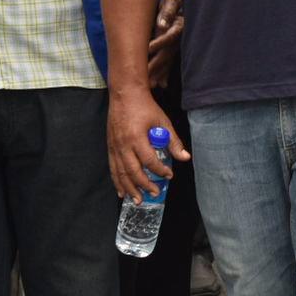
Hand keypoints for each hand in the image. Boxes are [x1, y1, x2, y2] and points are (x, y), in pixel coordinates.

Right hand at [107, 87, 189, 201]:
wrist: (125, 95)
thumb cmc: (145, 107)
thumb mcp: (162, 121)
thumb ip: (173, 141)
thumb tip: (185, 157)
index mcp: (136, 138)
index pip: (149, 160)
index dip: (159, 170)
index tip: (169, 175)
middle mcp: (123, 145)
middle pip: (132, 171)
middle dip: (143, 185)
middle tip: (154, 194)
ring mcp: (114, 147)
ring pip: (120, 173)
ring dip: (129, 188)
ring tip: (137, 200)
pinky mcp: (110, 147)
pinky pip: (113, 168)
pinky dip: (117, 181)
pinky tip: (121, 190)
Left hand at [146, 0, 182, 89]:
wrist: (177, 9)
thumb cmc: (170, 4)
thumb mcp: (170, 2)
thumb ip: (167, 11)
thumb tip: (161, 25)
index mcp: (180, 25)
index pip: (171, 36)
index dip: (159, 42)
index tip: (148, 48)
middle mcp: (180, 39)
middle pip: (168, 54)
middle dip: (156, 65)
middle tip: (144, 76)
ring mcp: (177, 47)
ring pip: (168, 62)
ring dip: (160, 74)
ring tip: (150, 85)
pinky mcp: (174, 53)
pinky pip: (170, 65)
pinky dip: (165, 76)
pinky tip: (161, 85)